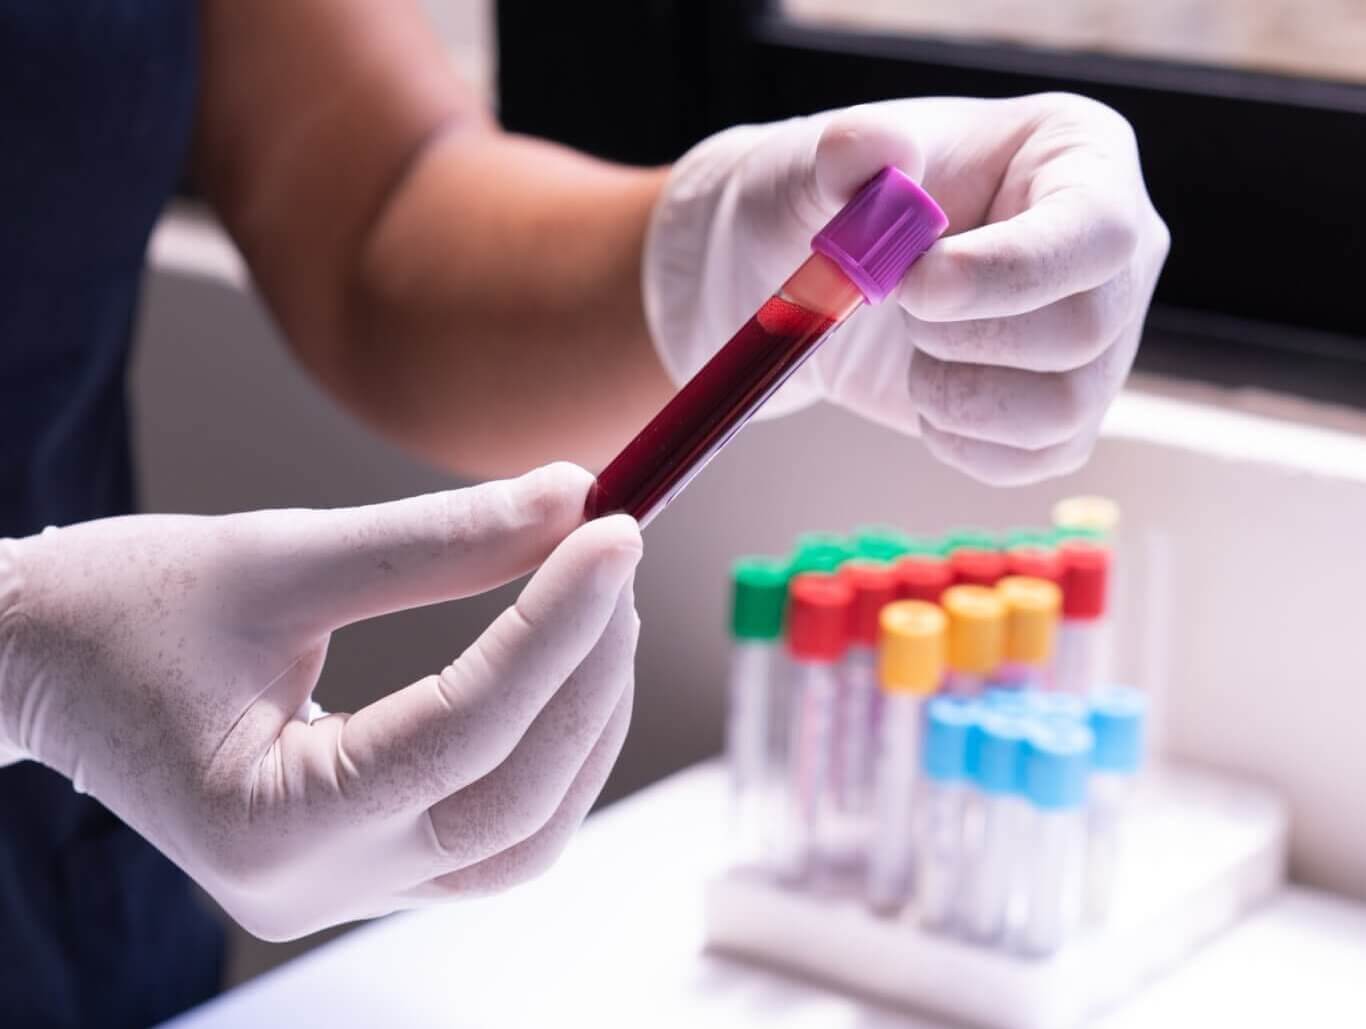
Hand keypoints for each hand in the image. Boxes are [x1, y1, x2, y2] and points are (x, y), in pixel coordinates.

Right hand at [0, 463, 640, 939]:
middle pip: (514, 799)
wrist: (38, 666)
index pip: (463, 730)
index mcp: (269, 825)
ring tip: (600, 606)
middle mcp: (317, 887)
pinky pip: (494, 828)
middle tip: (614, 557)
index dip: (556, 626)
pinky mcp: (367, 864)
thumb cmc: (118, 609)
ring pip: (523, 831)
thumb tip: (571, 498)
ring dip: (582, 719)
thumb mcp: (276, 556)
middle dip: (587, 672)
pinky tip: (565, 667)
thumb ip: (434, 539)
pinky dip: (546, 748)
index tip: (612, 531)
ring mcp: (347, 890)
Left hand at [645, 94, 1169, 484]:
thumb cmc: (834, 204)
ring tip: (910, 349)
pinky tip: (922, 389)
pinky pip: (1036, 458)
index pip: (1096, 229)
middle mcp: (1116, 249)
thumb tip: (864, 147)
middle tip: (898, 306)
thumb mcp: (820, 163)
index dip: (1006, 273)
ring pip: (1064, 408)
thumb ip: (844, 152)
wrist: (818, 278)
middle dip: (961, 336)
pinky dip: (959, 439)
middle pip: (1083, 330)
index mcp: (1080, 155)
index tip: (914, 286)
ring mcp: (1102, 337)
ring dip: (955, 394)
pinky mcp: (1067, 411)